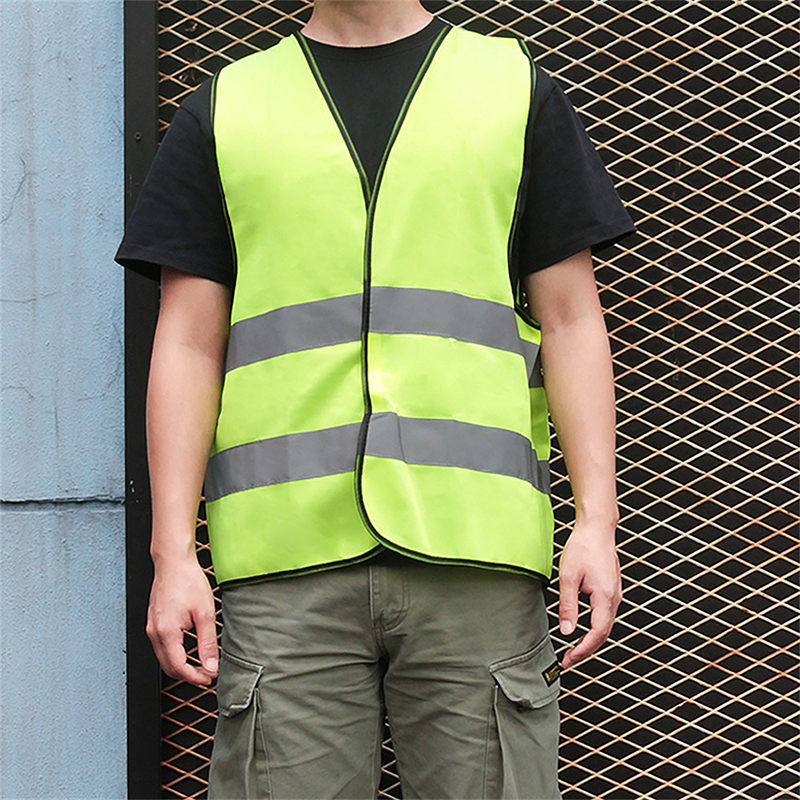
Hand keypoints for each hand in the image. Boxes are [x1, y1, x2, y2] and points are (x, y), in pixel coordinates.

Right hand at [146, 554, 218, 686]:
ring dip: (181, 666)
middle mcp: (154, 633)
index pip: (178, 667)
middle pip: (168, 667)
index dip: (195, 678)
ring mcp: (151, 627)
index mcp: (166, 632)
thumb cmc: (188, 581)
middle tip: (207, 675)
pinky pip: (160, 647)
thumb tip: (211, 665)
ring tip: (201, 665)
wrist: (173, 562)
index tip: (209, 679)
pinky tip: (188, 651)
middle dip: (188, 675)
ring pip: (163, 658)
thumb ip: (207, 643)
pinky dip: (174, 654)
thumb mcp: (205, 613)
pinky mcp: (152, 622)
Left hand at [557, 520, 621, 669]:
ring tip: (573, 650)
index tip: (569, 659)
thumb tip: (567, 630)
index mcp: (605, 597)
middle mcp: (615, 598)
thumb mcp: (568, 577)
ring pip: (605, 626)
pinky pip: (605, 615)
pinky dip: (595, 628)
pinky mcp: (612, 589)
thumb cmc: (583, 547)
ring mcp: (616, 594)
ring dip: (591, 640)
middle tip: (568, 660)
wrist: (597, 528)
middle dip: (586, 650)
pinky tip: (583, 630)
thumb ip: (567, 605)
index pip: (597, 634)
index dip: (583, 650)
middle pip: (603, 634)